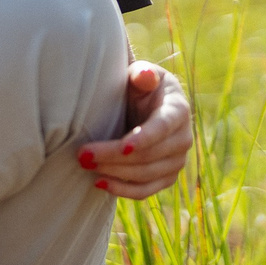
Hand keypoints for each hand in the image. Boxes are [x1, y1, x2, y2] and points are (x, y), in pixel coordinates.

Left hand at [78, 61, 191, 200]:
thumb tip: (144, 76)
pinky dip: (123, 190)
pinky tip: (99, 183)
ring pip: (146, 175)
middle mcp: (183, 139)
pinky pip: (146, 190)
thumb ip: (141, 74)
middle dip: (114, 156)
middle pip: (149, 155)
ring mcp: (177, 161)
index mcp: (178, 110)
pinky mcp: (166, 177)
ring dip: (114, 173)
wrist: (149, 107)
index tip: (122, 147)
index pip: (163, 128)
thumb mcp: (141, 74)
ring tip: (85, 164)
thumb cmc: (141, 87)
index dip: (144, 138)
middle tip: (83, 154)